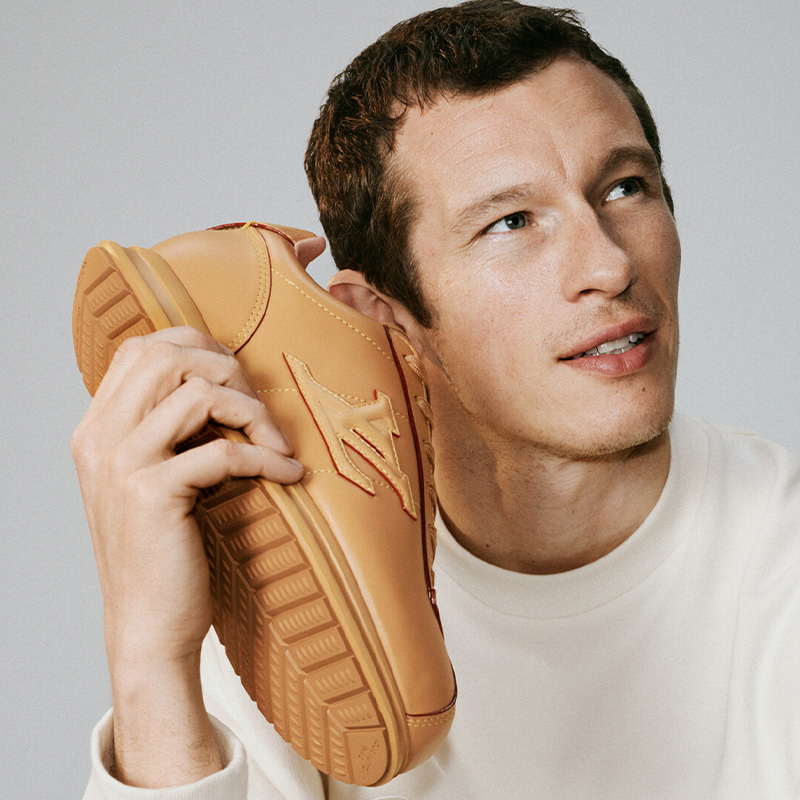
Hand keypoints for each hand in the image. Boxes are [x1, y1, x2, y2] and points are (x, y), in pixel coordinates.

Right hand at [71, 326, 303, 784]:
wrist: (147, 627)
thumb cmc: (165, 553)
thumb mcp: (157, 480)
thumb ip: (172, 432)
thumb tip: (228, 386)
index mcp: (97, 430)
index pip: (141, 349)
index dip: (198, 347)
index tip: (239, 378)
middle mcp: (100, 440)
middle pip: (168, 356)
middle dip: (230, 371)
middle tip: (261, 413)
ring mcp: (121, 465)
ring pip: (199, 394)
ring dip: (254, 414)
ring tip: (279, 447)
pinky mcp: (152, 495)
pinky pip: (224, 452)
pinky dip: (267, 460)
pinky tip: (289, 476)